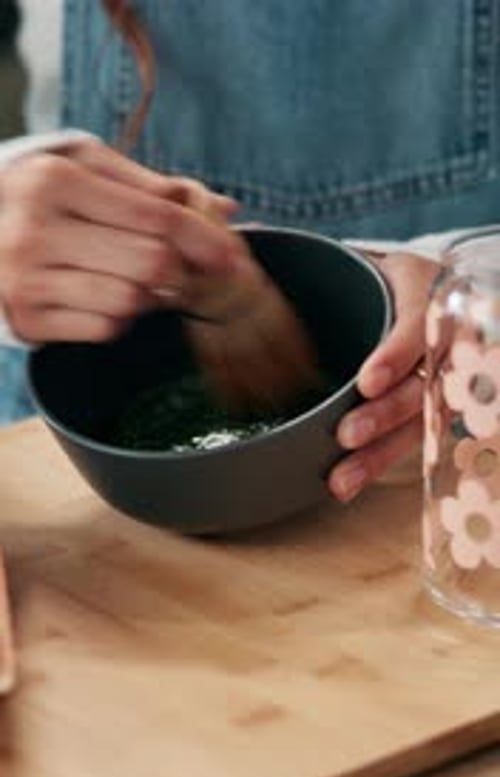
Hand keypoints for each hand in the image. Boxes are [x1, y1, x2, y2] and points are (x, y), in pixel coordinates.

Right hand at [0, 138, 238, 342]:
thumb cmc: (41, 198)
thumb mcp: (85, 171)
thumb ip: (151, 188)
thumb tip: (225, 208)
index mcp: (55, 180)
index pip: (156, 215)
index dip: (204, 237)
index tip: (231, 253)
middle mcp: (35, 229)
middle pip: (151, 263)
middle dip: (180, 271)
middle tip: (184, 271)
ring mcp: (26, 279)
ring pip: (131, 300)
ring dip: (147, 295)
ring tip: (134, 278)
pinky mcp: (26, 319)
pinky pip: (105, 328)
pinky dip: (118, 317)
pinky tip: (103, 296)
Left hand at [328, 251, 440, 501]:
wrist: (409, 287)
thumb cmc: (369, 270)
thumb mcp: (353, 252)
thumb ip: (307, 252)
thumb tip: (237, 231)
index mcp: (421, 289)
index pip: (417, 325)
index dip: (395, 355)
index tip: (366, 381)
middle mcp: (437, 335)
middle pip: (420, 384)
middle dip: (384, 414)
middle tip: (347, 435)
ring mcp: (435, 374)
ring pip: (417, 422)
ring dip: (380, 453)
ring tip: (341, 480)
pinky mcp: (424, 406)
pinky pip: (408, 439)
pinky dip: (378, 463)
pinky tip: (349, 484)